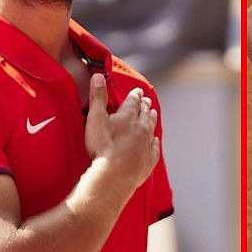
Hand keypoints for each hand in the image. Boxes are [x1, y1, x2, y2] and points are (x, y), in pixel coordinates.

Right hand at [84, 74, 160, 189]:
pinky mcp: (148, 160)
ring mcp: (146, 144)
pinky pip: (154, 149)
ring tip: (152, 113)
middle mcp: (141, 128)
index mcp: (128, 116)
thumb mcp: (95, 118)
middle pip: (144, 113)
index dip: (135, 95)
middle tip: (146, 101)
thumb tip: (98, 76)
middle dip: (145, 105)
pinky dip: (155, 143)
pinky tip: (155, 141)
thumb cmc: (102, 146)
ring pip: (151, 128)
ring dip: (151, 119)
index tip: (138, 91)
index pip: (133, 101)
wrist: (114, 175)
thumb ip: (97, 97)